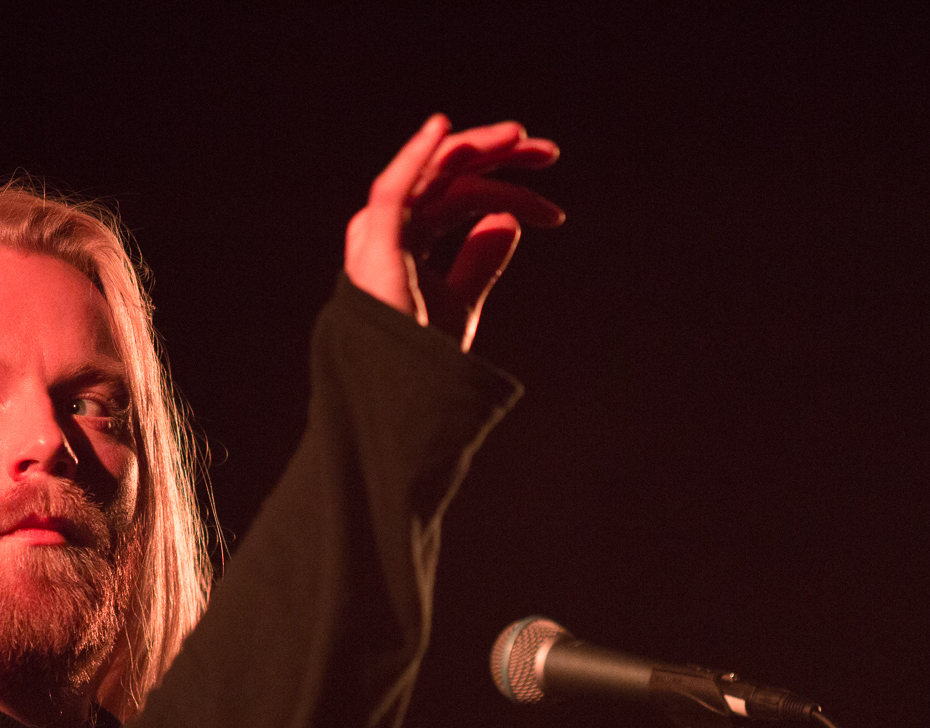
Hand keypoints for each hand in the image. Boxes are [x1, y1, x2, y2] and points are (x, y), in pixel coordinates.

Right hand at [345, 114, 563, 350]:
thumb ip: (479, 260)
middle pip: (447, 177)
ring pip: (431, 175)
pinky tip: (443, 128)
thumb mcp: (461, 302)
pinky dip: (416, 155)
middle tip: (549, 153)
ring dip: (473, 148)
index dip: (507, 192)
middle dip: (498, 158)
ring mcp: (378, 237)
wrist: (401, 397)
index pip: (458, 197)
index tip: (555, 214)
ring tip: (519, 137)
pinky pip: (394, 190)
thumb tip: (506, 219)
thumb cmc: (421, 360)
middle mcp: (389, 232)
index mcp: (407, 242)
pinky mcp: (375, 246)